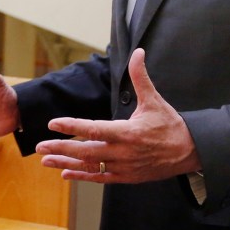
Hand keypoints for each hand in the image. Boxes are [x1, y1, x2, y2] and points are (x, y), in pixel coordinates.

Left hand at [34, 48, 199, 183]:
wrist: (189, 152)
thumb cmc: (170, 125)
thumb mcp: (154, 100)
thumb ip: (140, 77)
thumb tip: (138, 52)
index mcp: (127, 132)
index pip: (94, 129)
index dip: (72, 126)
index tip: (53, 124)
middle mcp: (123, 152)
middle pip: (86, 151)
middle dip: (61, 148)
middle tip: (40, 146)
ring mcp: (123, 167)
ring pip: (90, 166)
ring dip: (66, 164)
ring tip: (46, 161)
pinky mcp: (126, 177)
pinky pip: (100, 178)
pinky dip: (82, 175)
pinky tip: (66, 173)